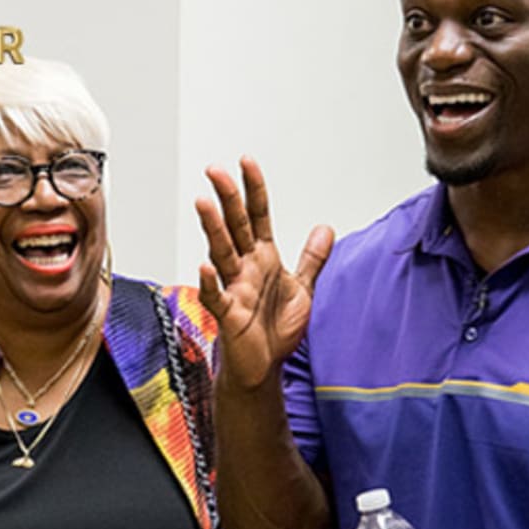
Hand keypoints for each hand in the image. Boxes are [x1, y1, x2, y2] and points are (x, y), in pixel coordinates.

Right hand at [196, 157, 333, 389]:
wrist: (265, 367)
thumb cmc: (276, 330)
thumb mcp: (303, 288)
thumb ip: (313, 258)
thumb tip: (325, 228)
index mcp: (263, 258)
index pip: (257, 216)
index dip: (253, 189)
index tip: (246, 162)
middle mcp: (245, 268)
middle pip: (234, 226)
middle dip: (226, 197)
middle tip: (215, 170)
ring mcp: (234, 289)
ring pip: (221, 252)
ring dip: (213, 229)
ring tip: (204, 204)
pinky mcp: (228, 314)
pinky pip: (216, 296)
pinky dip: (209, 283)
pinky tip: (204, 268)